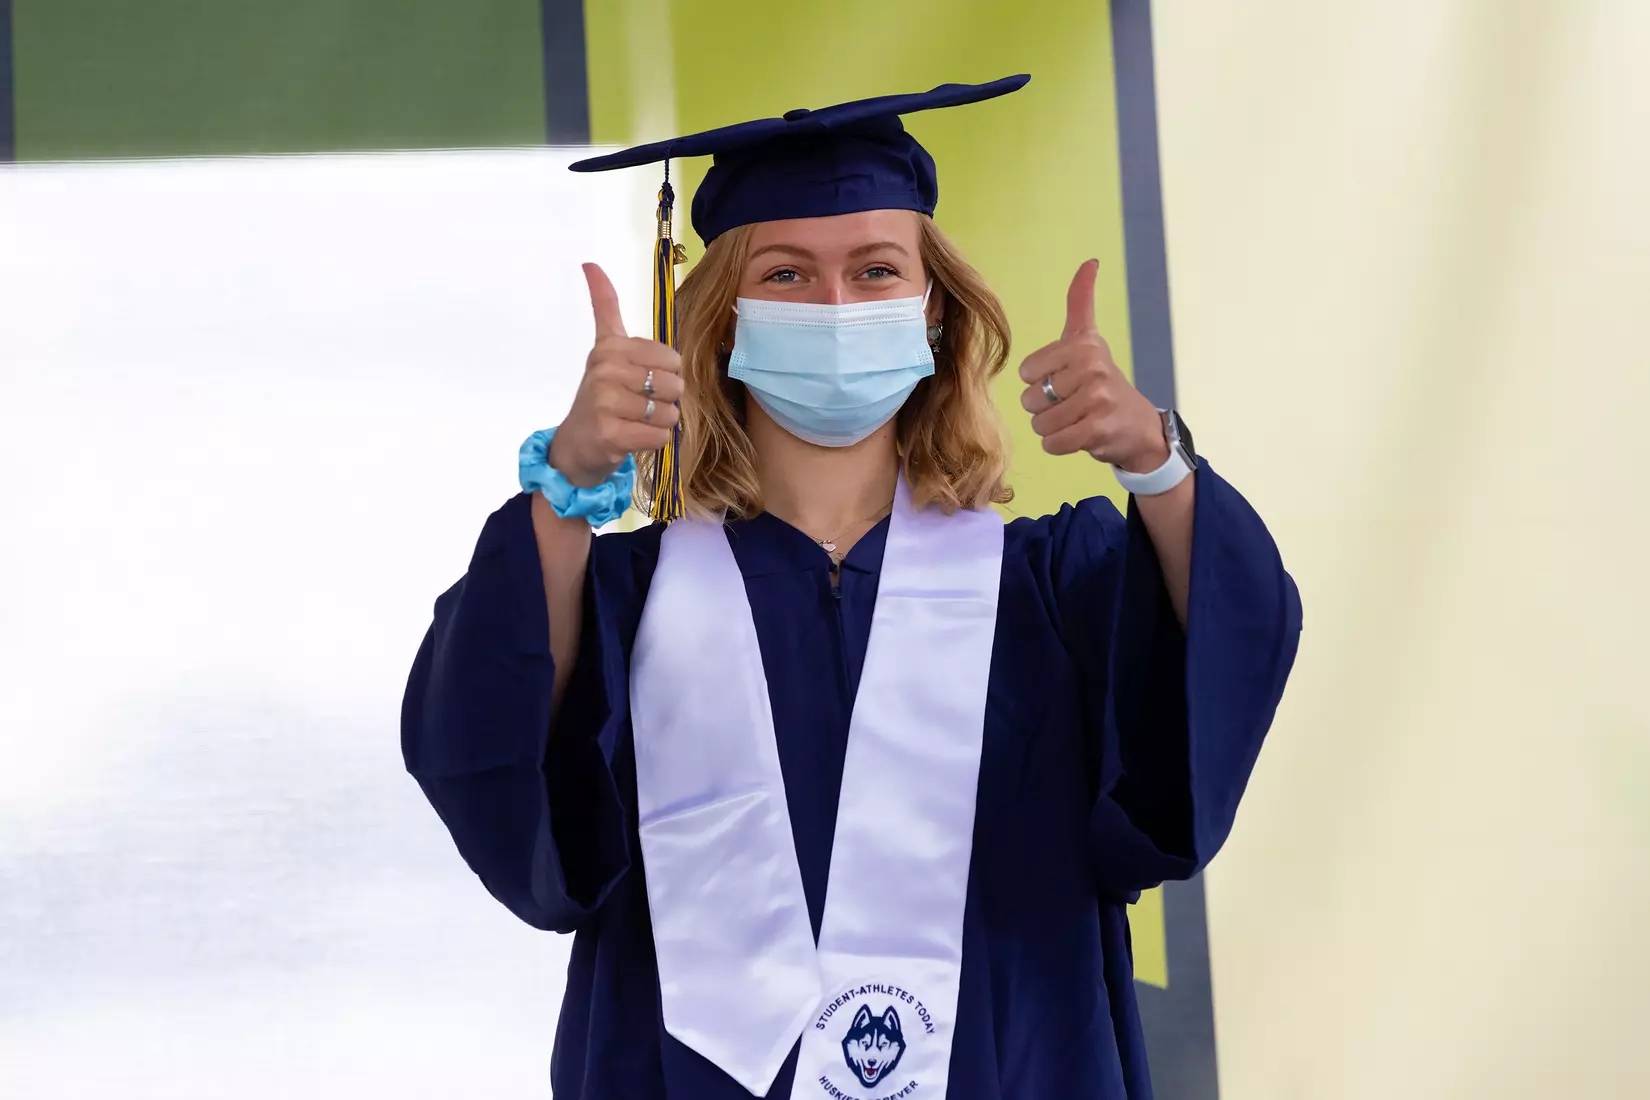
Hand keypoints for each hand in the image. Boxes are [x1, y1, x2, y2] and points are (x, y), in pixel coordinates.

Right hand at [549, 264, 684, 487]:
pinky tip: (633, 438)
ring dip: (661, 422)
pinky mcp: (611, 432)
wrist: (576, 445)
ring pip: (670, 412)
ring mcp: (605, 401)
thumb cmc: (601, 397)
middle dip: (666, 399)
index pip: (670, 357)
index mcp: (609, 346)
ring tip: (635, 421)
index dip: (668, 373)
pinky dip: (655, 441)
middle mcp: (605, 369)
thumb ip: (604, 308)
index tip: (640, 378)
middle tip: (639, 405)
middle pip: (674, 384)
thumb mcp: (604, 350)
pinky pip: (661, 435)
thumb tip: (589, 263)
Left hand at [1019, 260, 1167, 472]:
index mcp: (1082, 344)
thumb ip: (1081, 301)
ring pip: (1040, 423)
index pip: (1026, 371)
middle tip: (1074, 404)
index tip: (1068, 379)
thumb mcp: (1089, 339)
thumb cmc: (1103, 382)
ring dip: (1053, 428)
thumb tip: (1089, 260)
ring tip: (1077, 419)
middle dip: (1046, 408)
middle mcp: (1091, 367)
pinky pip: (1053, 443)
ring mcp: (1096, 399)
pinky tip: (1080, 435)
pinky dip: (1059, 445)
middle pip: (1030, 399)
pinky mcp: (1097, 430)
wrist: (1138, 426)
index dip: (1040, 381)